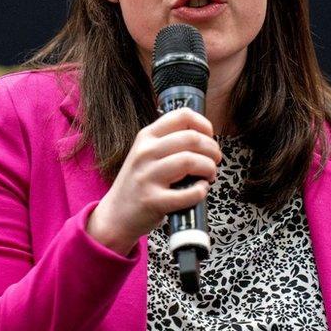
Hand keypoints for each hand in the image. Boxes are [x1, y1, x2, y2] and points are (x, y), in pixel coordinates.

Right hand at [87, 108, 221, 255]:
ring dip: (209, 168)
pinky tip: (199, 190)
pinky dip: (201, 191)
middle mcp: (145, 152)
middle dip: (212, 150)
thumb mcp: (146, 154)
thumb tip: (205, 137)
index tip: (209, 138)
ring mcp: (148, 176)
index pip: (183, 115)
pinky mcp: (153, 200)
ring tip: (208, 176)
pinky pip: (189, 192)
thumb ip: (168, 142)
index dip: (204, 126)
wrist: (115, 214)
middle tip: (214, 160)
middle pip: (192, 138)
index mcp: (146, 137)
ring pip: (191, 160)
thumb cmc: (138, 183)